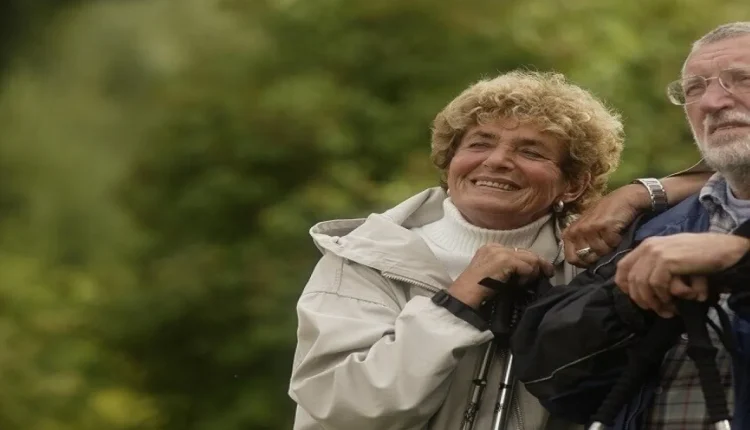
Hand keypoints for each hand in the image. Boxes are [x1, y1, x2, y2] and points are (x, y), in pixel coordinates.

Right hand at [448, 244, 554, 308]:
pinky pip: (527, 267)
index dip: (531, 261)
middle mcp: (496, 246)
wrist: (464, 297)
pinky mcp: (505, 260)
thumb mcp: (494, 276)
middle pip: (526, 252)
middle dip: (539, 264)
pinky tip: (521, 284)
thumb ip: (508, 269)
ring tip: (529, 283)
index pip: (518, 251)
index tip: (540, 270)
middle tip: (548, 273)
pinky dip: (528, 276)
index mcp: (491, 248)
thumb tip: (529, 271)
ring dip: (533, 272)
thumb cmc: (477, 292)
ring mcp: (500, 252)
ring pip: (530, 258)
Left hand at [563, 184, 649, 266]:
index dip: (583, 263)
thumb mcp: (587, 227)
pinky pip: (611, 244)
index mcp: (570, 233)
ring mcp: (589, 228)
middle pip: (586, 258)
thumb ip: (582, 242)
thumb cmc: (606, 215)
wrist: (624, 199)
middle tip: (605, 245)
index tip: (593, 258)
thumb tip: (583, 263)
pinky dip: (617, 241)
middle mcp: (576, 230)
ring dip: (609, 247)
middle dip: (597, 256)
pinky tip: (617, 231)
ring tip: (611, 236)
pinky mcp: (603, 227)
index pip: (571, 258)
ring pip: (600, 252)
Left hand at [614, 233, 749, 316]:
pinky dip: (665, 296)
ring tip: (668, 310)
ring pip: (642, 284)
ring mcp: (656, 252)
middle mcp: (648, 247)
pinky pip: (656, 284)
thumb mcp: (672, 257)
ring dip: (655, 302)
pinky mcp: (667, 260)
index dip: (625, 286)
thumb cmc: (700, 255)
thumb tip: (641, 289)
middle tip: (656, 311)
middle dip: (641, 299)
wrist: (722, 249)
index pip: (622, 267)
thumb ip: (656, 267)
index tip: (637, 299)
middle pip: (630, 279)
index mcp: (647, 245)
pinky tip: (675, 301)